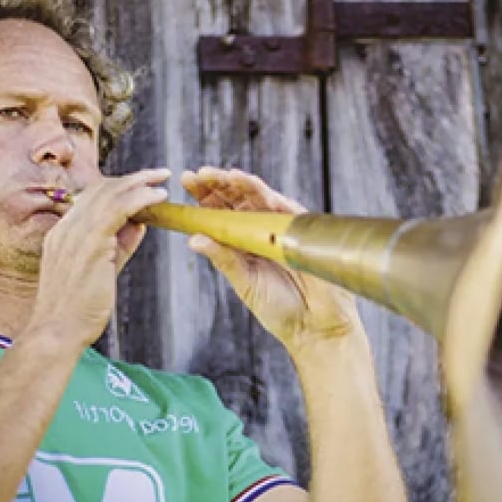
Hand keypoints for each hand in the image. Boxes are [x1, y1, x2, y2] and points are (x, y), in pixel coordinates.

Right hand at [31, 168, 170, 347]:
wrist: (57, 332)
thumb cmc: (77, 311)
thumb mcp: (101, 272)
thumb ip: (119, 246)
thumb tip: (139, 224)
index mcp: (63, 233)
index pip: (91, 198)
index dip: (118, 187)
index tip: (141, 185)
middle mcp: (66, 228)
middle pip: (100, 190)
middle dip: (132, 178)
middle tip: (158, 174)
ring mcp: (75, 235)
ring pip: (109, 195)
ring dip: (139, 183)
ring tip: (162, 179)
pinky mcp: (89, 245)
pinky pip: (116, 211)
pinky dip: (139, 199)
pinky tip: (158, 196)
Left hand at [179, 167, 361, 353]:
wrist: (314, 327)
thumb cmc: (280, 309)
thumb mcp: (244, 283)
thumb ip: (224, 259)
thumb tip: (194, 239)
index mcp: (242, 243)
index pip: (221, 212)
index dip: (204, 195)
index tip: (186, 181)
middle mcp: (261, 231)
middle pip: (237, 199)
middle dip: (217, 184)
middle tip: (198, 174)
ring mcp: (282, 228)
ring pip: (258, 197)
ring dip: (239, 183)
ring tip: (220, 175)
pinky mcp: (302, 229)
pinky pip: (283, 206)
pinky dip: (267, 194)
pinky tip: (249, 183)